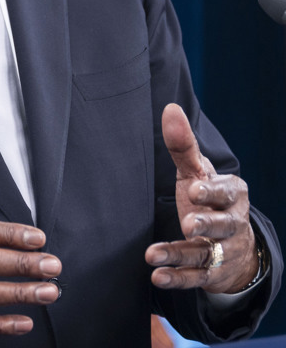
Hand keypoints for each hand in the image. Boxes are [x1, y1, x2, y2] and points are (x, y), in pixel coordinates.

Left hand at [146, 103, 258, 292]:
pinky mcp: (210, 272)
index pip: (225, 191)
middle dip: (207, 224)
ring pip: (204, 252)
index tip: (195, 190)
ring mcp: (223, 250)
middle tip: (189, 224)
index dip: (211, 192)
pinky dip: (177, 277)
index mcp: (231, 194)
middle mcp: (232, 223)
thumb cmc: (208, 198)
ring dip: (179, 254)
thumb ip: (183, 146)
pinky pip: (194, 276)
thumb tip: (170, 108)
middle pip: (223, 225)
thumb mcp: (197, 172)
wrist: (233, 244)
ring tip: (153, 256)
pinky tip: (157, 275)